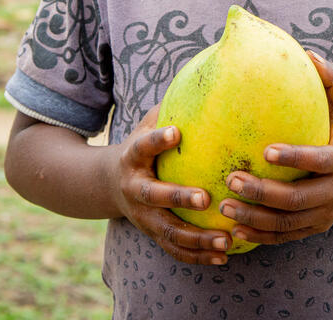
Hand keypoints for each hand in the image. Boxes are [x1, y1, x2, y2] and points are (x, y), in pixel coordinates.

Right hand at [111, 105, 233, 264]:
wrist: (107, 184)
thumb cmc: (141, 147)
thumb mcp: (146, 125)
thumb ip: (171, 108)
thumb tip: (207, 75)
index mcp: (131, 157)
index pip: (142, 146)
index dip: (156, 139)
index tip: (175, 132)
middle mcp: (134, 189)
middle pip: (154, 196)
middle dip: (178, 197)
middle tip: (205, 197)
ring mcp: (141, 216)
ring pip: (167, 230)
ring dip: (196, 237)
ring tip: (225, 239)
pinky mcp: (151, 234)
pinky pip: (174, 249)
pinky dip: (197, 256)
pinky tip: (223, 255)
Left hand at [217, 51, 332, 246]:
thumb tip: (309, 53)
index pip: (320, 161)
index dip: (295, 158)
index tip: (265, 150)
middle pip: (298, 199)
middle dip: (263, 192)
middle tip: (232, 179)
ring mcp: (326, 214)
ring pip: (288, 223)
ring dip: (255, 218)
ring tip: (224, 206)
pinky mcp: (315, 228)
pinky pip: (285, 237)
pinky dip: (260, 236)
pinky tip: (235, 230)